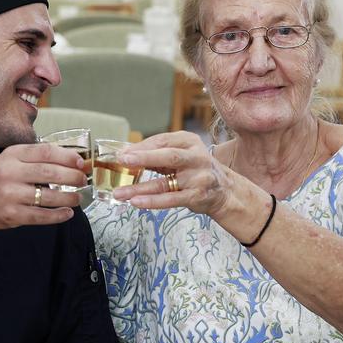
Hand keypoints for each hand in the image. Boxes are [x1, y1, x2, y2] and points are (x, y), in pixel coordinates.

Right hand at [0, 143, 87, 230]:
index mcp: (12, 155)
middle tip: (83, 180)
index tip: (80, 163)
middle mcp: (10, 173)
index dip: (67, 157)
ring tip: (77, 198)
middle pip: (50, 172)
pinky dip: (58, 215)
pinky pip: (41, 216)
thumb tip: (70, 161)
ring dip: (69, 198)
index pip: (45, 152)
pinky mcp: (12, 215)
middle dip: (72, 177)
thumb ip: (35, 158)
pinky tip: (67, 213)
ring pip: (48, 196)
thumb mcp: (10, 160)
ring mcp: (10, 195)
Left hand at [112, 131, 232, 215]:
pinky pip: (171, 199)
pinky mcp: (196, 196)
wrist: (224, 191)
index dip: (141, 147)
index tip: (121, 153)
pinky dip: (152, 201)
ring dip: (139, 188)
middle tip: (122, 160)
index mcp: (189, 141)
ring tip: (119, 192)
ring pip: (165, 182)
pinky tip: (136, 202)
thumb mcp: (181, 154)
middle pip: (168, 155)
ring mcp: (198, 178)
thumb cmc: (195, 170)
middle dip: (144, 157)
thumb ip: (157, 154)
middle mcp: (196, 157)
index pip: (162, 140)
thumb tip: (126, 155)